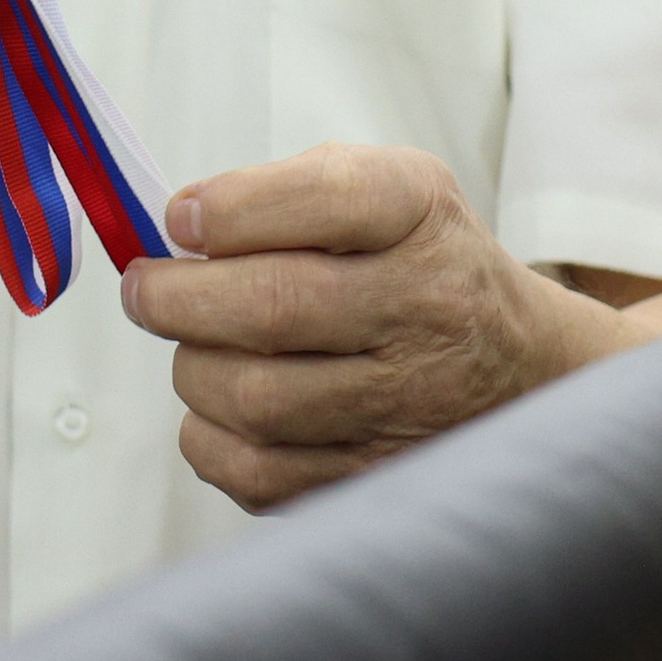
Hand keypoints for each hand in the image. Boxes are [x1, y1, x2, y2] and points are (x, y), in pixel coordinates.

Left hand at [120, 142, 640, 514]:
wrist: (515, 361)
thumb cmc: (417, 261)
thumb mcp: (378, 186)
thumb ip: (281, 190)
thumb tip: (178, 229)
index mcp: (418, 213)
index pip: (322, 197)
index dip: (230, 210)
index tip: (180, 219)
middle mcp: (425, 305)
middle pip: (272, 307)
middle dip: (176, 298)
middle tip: (146, 290)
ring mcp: (409, 400)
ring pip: (255, 398)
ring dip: (194, 369)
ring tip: (194, 346)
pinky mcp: (378, 474)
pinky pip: (258, 473)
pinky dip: (212, 438)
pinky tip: (221, 406)